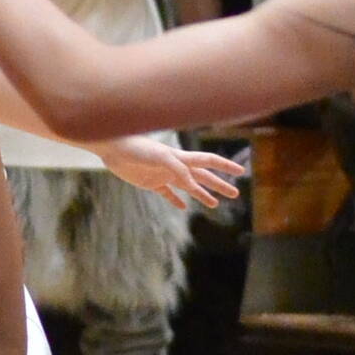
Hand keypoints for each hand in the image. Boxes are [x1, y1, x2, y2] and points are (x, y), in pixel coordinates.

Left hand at [94, 138, 247, 208]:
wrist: (114, 149)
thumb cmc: (136, 148)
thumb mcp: (160, 157)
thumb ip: (177, 169)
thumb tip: (192, 184)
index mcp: (181, 158)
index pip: (208, 162)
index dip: (225, 167)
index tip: (241, 172)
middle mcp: (176, 167)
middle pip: (203, 177)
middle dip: (219, 185)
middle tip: (235, 194)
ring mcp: (165, 175)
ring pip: (189, 187)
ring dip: (202, 194)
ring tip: (215, 204)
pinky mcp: (151, 184)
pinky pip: (168, 194)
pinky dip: (176, 200)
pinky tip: (184, 207)